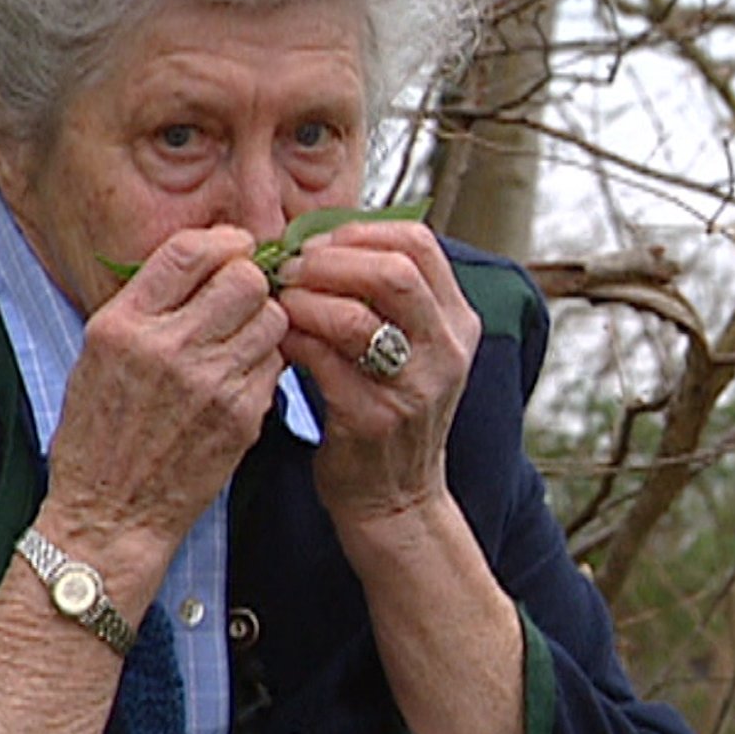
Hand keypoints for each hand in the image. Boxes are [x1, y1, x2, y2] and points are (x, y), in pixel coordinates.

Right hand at [44, 226, 288, 583]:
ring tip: (242, 338)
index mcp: (123, 325)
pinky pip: (275, 363)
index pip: (189, 251)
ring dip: (263, 320)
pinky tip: (243, 375)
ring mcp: (208, 383)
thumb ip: (143, 306)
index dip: (223, 242)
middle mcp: (167, 347)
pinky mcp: (241, 416)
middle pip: (243, 277)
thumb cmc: (97, 437)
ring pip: (271, 317)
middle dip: (250, 280)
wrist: (110, 514)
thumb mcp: (96, 356)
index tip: (233, 248)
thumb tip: (199, 261)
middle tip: (243, 296)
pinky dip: (266, 361)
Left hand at [276, 221, 480, 565]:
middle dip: (330, 259)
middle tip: (291, 267)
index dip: (361, 232)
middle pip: (394, 270)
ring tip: (280, 300)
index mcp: (457, 323)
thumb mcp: (410, 351)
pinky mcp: (374, 420)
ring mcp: (414, 388)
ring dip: (306, 299)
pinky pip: (324, 361)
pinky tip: (278, 338)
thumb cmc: (389, 413)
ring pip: (357, 316)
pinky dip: (293, 339)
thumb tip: (320, 239)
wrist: (395, 501)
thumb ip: (383, 298)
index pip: (419, 244)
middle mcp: (445, 351)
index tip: (320, 242)